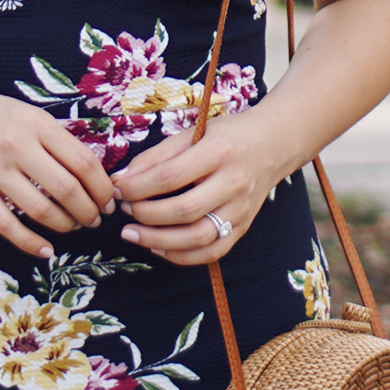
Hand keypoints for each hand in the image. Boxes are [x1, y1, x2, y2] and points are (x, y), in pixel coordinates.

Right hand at [0, 61, 115, 261]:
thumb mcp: (28, 114)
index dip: (102, 187)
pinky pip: (6, 225)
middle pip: (67, 189)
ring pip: (40, 210)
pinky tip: (46, 250)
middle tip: (95, 218)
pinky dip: (30, 243)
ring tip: (73, 227)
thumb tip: (92, 175)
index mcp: (37, 124)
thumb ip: (56, 140)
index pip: (83, 162)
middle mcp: (16, 145)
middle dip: (89, 211)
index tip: (108, 199)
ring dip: (65, 225)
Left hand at [113, 108, 289, 263]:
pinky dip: (181, 256)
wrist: (272, 145)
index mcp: (219, 152)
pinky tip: (158, 247)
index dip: (137, 186)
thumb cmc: (226, 136)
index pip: (170, 176)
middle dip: (145, 214)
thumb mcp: (192, 134)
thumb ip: (156, 157)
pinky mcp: (243, 227)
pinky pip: (212, 251)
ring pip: (198, 237)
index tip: (117, 188)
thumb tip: (120, 180)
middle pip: (184, 210)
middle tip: (124, 210)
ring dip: (158, 240)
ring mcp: (241, 209)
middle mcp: (234, 183)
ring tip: (132, 234)